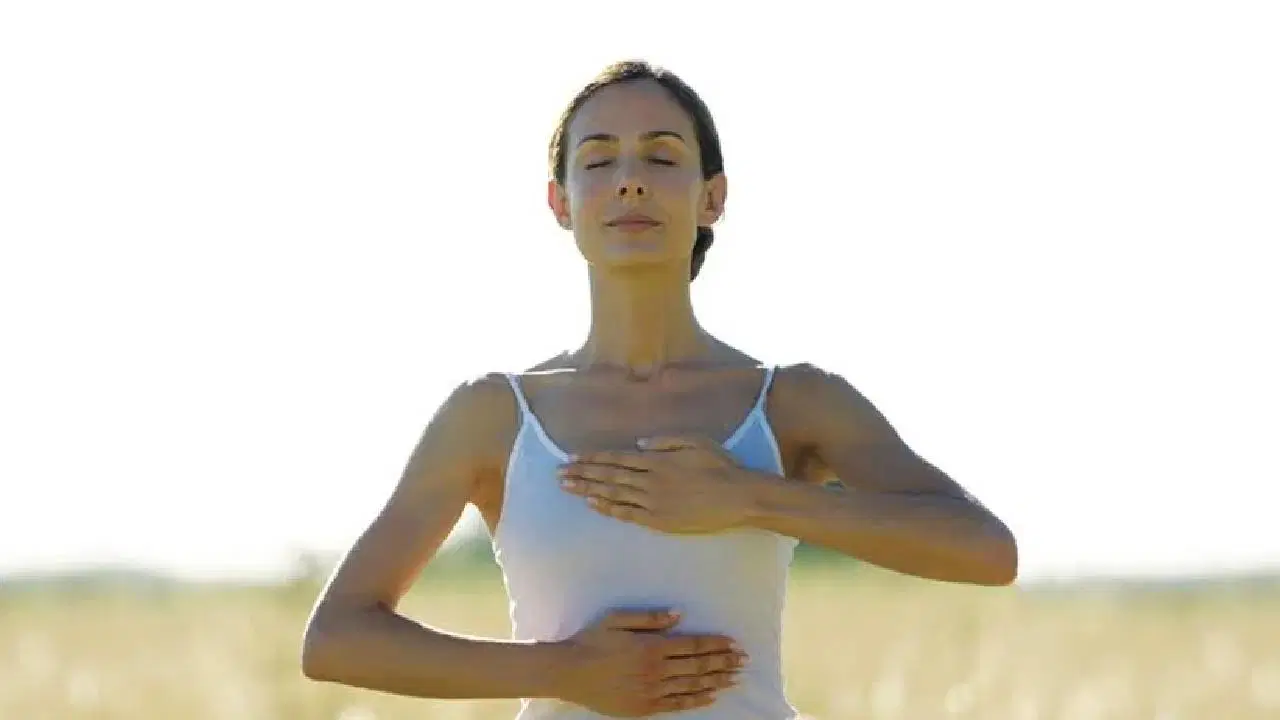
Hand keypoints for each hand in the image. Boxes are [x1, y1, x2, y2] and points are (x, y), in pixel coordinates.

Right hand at [552, 608, 746, 716]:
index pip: (693, 645)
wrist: (568, 672)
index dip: (716, 644)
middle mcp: (656, 670)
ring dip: (717, 681)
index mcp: (652, 646)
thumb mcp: (617, 619)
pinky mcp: (644, 707)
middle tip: (744, 661)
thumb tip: (679, 614)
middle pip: (698, 666)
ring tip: (736, 678)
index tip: (735, 643)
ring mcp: (651, 691)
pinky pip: (677, 704)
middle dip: (724, 662)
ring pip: (692, 686)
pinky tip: (711, 696)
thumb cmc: (591, 641)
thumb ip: (650, 617)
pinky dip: (696, 700)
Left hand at [558, 436, 759, 533]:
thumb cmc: (721, 466)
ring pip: (614, 495)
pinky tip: (593, 505)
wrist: (739, 498)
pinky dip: (609, 509)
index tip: (573, 457)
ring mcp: (654, 502)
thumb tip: (638, 443)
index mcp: (658, 460)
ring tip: (567, 488)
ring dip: (588, 491)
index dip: (593, 458)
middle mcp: (651, 480)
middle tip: (558, 474)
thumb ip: (665, 441)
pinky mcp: (660, 521)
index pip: (617, 458)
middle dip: (582, 474)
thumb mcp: (695, 442)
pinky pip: (628, 515)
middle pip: (609, 476)